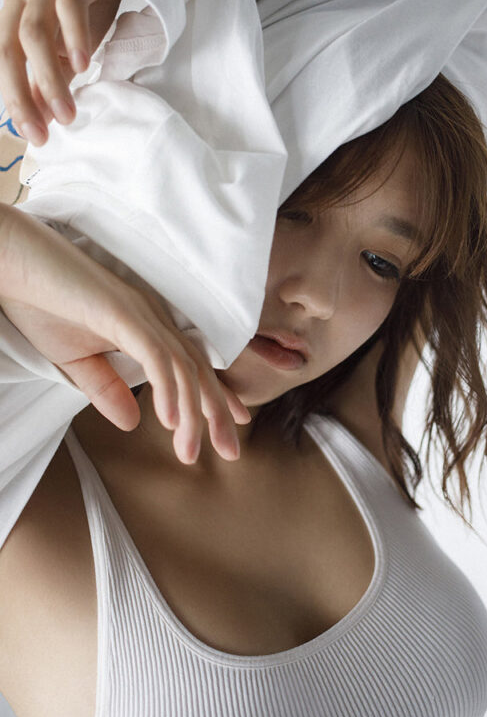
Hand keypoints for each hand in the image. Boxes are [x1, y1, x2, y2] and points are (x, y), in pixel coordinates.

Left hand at [0, 0, 127, 147]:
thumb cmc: (83, 10)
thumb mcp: (64, 53)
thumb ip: (49, 82)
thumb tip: (41, 119)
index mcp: (10, 18)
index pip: (2, 65)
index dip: (14, 102)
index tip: (34, 136)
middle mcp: (19, 0)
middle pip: (9, 50)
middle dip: (22, 96)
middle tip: (44, 131)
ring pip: (35, 33)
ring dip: (49, 78)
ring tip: (68, 112)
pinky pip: (68, 7)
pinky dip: (73, 38)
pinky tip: (83, 65)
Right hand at [0, 204, 249, 464]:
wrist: (14, 265)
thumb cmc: (41, 305)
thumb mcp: (76, 362)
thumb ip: (107, 390)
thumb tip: (133, 422)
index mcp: (147, 326)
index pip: (191, 364)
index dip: (216, 395)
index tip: (234, 424)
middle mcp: (153, 318)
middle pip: (196, 368)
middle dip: (216, 411)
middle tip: (230, 452)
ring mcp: (141, 313)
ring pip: (181, 368)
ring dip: (190, 413)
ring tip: (190, 451)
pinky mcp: (123, 313)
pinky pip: (155, 356)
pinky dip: (167, 388)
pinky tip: (169, 420)